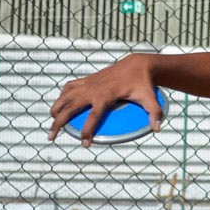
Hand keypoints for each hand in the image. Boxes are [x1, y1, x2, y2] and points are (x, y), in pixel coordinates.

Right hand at [47, 53, 162, 146]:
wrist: (136, 64)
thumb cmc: (143, 83)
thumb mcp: (150, 97)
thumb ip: (154, 112)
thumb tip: (158, 128)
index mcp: (106, 96)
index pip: (93, 117)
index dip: (88, 132)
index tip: (85, 144)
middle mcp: (93, 90)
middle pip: (70, 108)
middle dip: (58, 123)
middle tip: (51, 138)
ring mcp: (88, 83)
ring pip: (65, 97)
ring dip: (55, 109)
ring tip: (51, 124)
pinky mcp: (87, 79)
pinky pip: (69, 87)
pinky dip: (62, 95)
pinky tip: (60, 105)